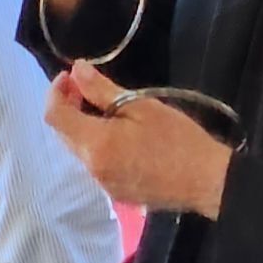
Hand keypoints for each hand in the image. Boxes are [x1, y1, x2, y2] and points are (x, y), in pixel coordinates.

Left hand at [46, 61, 232, 217]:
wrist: (208, 181)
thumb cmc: (178, 139)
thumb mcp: (141, 106)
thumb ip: (102, 89)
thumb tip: (76, 69)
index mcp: (94, 145)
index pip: (55, 116)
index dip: (56, 92)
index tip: (70, 76)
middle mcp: (91, 168)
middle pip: (64, 134)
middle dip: (69, 107)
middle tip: (86, 87)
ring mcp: (103, 184)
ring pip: (79, 150)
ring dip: (83, 127)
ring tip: (106, 108)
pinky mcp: (116, 193)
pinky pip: (96, 164)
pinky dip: (98, 145)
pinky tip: (119, 135)